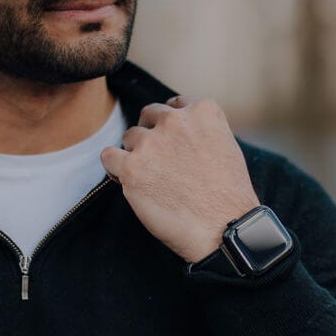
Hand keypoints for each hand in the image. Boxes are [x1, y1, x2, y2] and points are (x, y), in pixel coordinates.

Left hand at [100, 93, 259, 263]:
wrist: (222, 229)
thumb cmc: (227, 197)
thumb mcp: (226, 147)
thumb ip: (201, 131)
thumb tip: (178, 132)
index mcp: (203, 111)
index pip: (174, 105)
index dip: (170, 127)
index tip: (173, 145)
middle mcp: (175, 121)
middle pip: (149, 116)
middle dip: (151, 135)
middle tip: (159, 163)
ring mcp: (151, 143)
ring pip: (129, 137)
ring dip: (136, 155)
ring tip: (151, 179)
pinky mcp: (131, 168)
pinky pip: (108, 156)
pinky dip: (114, 168)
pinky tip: (128, 182)